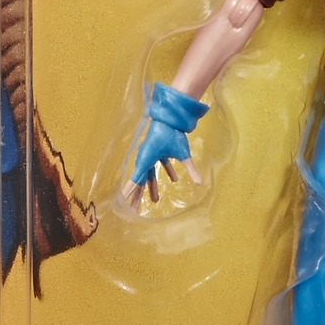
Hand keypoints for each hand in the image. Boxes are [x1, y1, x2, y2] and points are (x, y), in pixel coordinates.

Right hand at [125, 83, 208, 204]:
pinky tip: (175, 179)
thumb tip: (200, 184)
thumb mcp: (183, 153)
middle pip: (140, 180)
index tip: (123, 202)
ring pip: (149, 173)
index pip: (136, 179)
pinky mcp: (157, 150)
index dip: (130, 191)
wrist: (170, 116)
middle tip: (133, 209)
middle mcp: (145, 158)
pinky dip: (166, 171)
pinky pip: (158, 164)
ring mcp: (150, 154)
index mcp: (146, 159)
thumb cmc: (173, 133)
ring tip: (155, 200)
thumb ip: (190, 169)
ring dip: (153, 186)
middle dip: (138, 195)